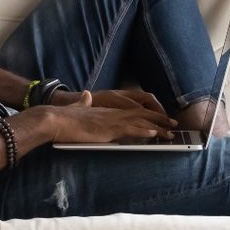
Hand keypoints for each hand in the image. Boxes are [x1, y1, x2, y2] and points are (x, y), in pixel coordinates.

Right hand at [44, 91, 177, 143]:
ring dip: (157, 128)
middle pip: (141, 115)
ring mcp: (111, 120)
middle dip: (159, 120)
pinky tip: (154, 135)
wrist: (55, 119)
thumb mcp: (78, 108)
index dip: (148, 115)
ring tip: (170, 133)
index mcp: (108, 110)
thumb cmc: (65, 117)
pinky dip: (143, 132)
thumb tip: (86, 95)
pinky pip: (130, 130)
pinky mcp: (108, 129)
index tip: (160, 120)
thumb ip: (84, 103)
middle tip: (174, 125)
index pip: (133, 111)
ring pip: (140, 122)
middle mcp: (113, 113)